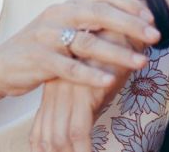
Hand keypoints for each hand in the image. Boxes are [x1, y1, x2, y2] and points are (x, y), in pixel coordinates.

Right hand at [0, 0, 158, 99]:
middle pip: (99, 13)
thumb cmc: (39, 49)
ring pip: (87, 42)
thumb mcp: (62, 29)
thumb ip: (87, 22)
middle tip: (154, 36)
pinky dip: (90, 74)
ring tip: (140, 62)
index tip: (151, 17)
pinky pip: (69, 68)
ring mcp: (46, 37)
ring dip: (117, 52)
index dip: (129, 4)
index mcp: (66, 6)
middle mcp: (57, 16)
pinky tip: (109, 81)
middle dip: (130, 24)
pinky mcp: (38, 59)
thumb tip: (125, 18)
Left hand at [30, 29, 145, 151]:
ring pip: (61, 137)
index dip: (43, 149)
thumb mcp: (94, 85)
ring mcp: (67, 91)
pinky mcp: (83, 91)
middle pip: (47, 137)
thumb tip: (82, 130)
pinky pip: (79, 129)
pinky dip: (84, 149)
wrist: (128, 29)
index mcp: (54, 89)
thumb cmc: (114, 57)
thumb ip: (83, 104)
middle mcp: (56, 90)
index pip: (40, 131)